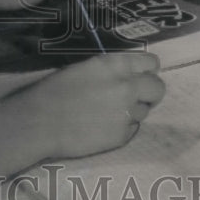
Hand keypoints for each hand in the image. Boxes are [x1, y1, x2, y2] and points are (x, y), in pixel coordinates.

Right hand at [7, 52, 166, 160]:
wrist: (41, 121)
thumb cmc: (56, 89)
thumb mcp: (86, 68)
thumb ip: (112, 70)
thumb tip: (129, 76)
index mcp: (117, 65)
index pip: (152, 63)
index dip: (147, 70)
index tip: (141, 75)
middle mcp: (128, 87)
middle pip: (158, 88)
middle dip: (149, 92)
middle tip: (133, 97)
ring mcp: (127, 113)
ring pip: (144, 111)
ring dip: (132, 111)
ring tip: (107, 113)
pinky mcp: (122, 136)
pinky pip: (131, 129)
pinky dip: (121, 128)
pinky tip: (101, 126)